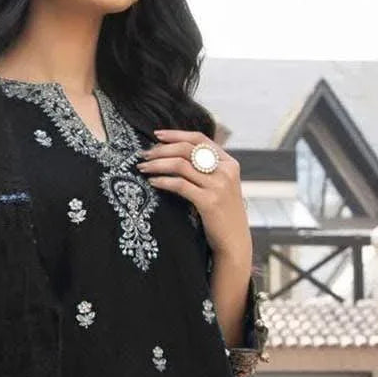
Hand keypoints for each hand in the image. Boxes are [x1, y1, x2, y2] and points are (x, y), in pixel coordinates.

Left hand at [136, 128, 250, 259]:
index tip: (157, 135)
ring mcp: (218, 186)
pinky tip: (153, 182)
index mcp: (229, 163)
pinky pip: (180, 185)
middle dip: (161, 149)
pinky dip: (163, 181)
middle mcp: (225, 171)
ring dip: (157, 164)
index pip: (200, 139)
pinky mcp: (209, 202)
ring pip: (180, 165)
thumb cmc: (222, 215)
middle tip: (144, 155)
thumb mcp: (221, 186)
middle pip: (187, 149)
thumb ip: (208, 170)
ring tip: (143, 168)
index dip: (177, 134)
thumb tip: (177, 154)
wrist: (234, 242)